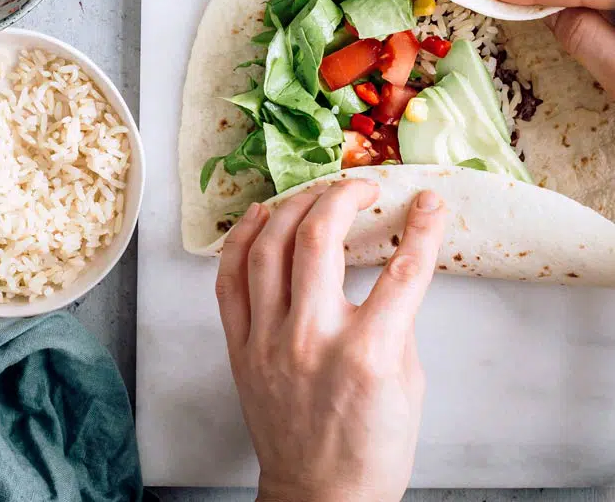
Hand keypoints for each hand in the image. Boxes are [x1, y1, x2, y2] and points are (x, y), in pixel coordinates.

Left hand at [215, 180, 446, 501]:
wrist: (321, 499)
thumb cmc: (372, 449)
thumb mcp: (408, 384)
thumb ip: (396, 319)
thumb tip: (392, 263)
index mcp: (368, 353)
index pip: (404, 269)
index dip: (424, 226)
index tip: (429, 200)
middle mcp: (313, 338)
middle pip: (321, 238)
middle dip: (345, 195)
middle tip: (363, 187)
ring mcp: (269, 341)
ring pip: (269, 247)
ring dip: (294, 206)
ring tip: (316, 193)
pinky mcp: (240, 348)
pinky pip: (229, 278)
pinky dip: (242, 239)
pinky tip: (262, 215)